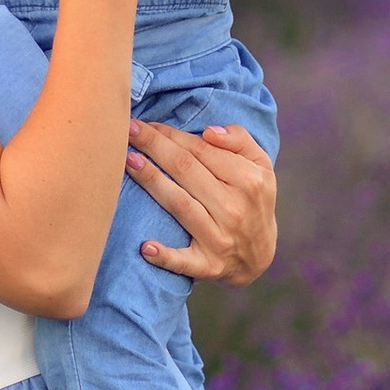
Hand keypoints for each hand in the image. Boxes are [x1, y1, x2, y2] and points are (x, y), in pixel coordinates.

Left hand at [125, 118, 276, 282]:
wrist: (259, 256)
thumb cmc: (252, 201)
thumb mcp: (261, 167)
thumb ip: (240, 140)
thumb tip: (209, 132)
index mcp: (249, 180)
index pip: (201, 150)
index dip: (172, 134)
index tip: (148, 123)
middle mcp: (234, 208)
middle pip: (186, 170)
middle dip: (154, 146)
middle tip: (128, 130)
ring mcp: (220, 238)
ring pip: (179, 203)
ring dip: (151, 181)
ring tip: (128, 161)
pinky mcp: (208, 266)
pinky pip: (184, 262)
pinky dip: (165, 256)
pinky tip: (145, 247)